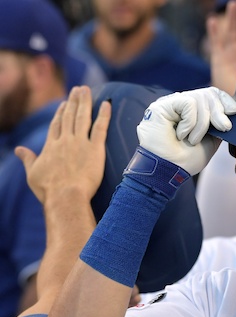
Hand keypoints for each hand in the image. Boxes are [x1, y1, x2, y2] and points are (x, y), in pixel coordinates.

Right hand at [15, 85, 110, 204]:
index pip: (57, 124)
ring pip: (83, 117)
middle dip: (74, 101)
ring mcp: (80, 143)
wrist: (65, 197)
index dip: (61, 112)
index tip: (65, 103)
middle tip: (79, 89)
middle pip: (70, 116)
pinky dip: (104, 115)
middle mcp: (65, 140)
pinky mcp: (95, 149)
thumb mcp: (32, 173)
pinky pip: (101, 128)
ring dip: (85, 102)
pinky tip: (107, 104)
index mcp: (51, 146)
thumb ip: (27, 159)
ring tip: (87, 90)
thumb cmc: (49, 189)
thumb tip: (18, 150)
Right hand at [136, 86, 235, 174]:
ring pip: (199, 98)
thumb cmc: (187, 159)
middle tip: (224, 127)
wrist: (170, 171)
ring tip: (194, 140)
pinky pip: (188, 103)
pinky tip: (181, 135)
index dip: (226, 100)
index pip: (213, 94)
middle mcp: (183, 104)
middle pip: (209, 93)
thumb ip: (220, 123)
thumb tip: (233, 110)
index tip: (235, 112)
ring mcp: (172, 103)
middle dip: (219, 112)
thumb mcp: (212, 140)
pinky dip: (190, 122)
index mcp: (194, 111)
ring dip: (202, 123)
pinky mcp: (162, 105)